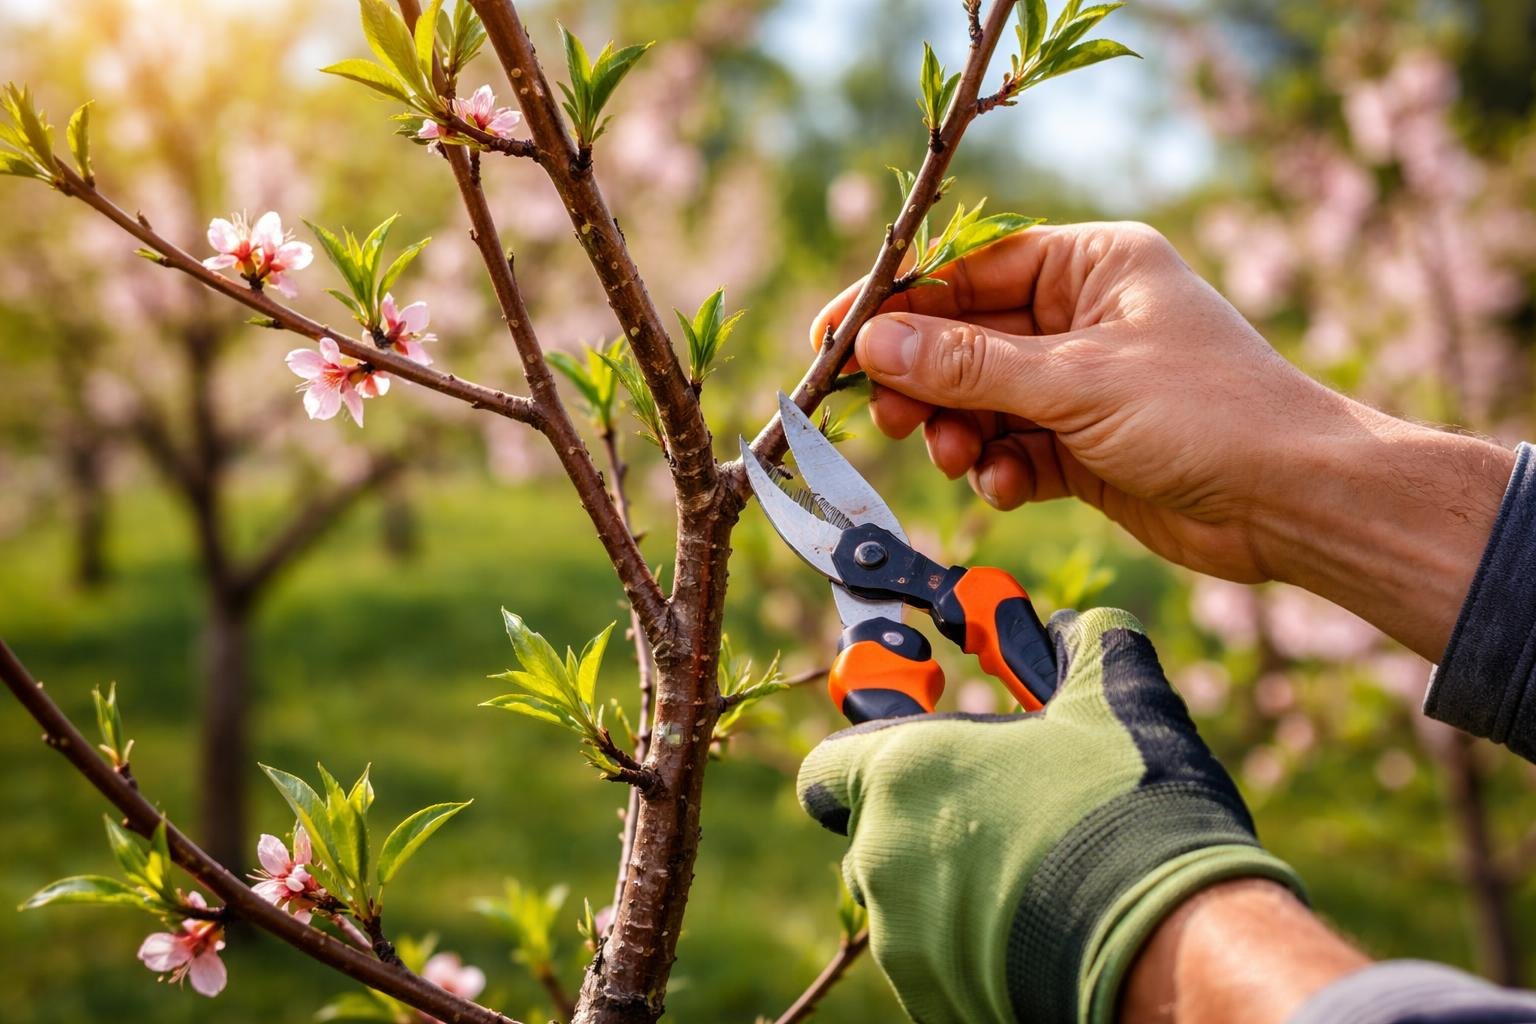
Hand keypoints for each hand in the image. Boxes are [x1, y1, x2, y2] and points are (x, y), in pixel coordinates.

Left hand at [796, 607, 1302, 1023]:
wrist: (1172, 946)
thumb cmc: (1131, 810)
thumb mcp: (1117, 703)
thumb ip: (1086, 647)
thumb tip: (1079, 628)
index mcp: (902, 772)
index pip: (828, 767)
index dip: (863, 759)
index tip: (911, 763)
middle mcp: (882, 855)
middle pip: (873, 838)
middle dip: (922, 829)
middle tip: (1000, 821)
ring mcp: (901, 940)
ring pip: (905, 908)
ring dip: (949, 892)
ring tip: (1033, 880)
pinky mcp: (932, 1002)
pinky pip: (937, 966)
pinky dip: (972, 950)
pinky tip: (1039, 932)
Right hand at [812, 223, 1512, 658]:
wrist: (1295, 503)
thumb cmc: (1207, 413)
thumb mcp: (1078, 381)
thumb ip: (971, 365)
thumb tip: (874, 344)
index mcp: (1091, 264)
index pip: (969, 270)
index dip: (899, 304)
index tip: (837, 338)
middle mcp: (1083, 315)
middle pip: (968, 338)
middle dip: (927, 380)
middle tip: (888, 417)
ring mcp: (1084, 382)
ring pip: (984, 399)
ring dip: (961, 431)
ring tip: (957, 459)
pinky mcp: (1086, 446)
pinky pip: (1014, 448)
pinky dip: (1002, 469)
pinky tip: (1010, 488)